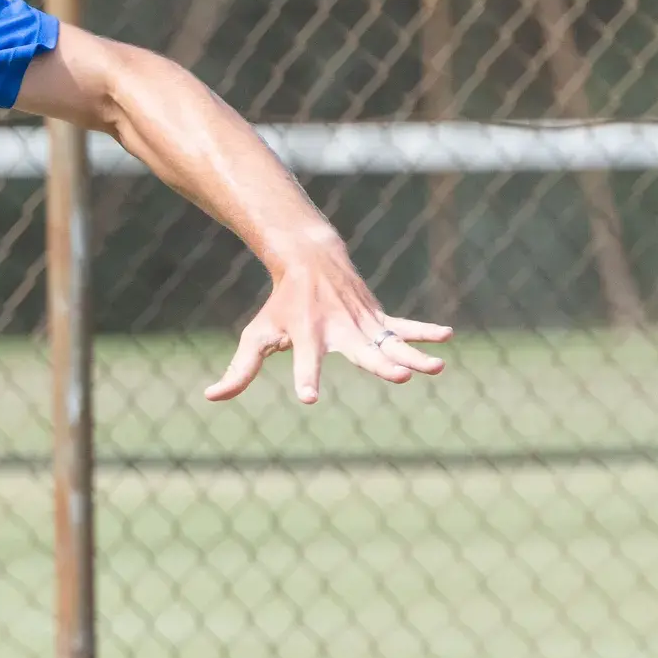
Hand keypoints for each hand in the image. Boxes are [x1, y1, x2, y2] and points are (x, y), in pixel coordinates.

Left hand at [204, 254, 450, 404]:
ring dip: (414, 353)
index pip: (305, 360)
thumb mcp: (257, 335)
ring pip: (391, 342)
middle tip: (399, 377)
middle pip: (362, 351)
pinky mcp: (378, 318)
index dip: (305, 378)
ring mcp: (363, 322)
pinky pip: (405, 326)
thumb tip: (210, 397)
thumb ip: (239, 370)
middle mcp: (339, 329)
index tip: (309, 398)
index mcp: (308, 334)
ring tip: (436, 367)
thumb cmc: (281, 306)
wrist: (310, 260)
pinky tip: (446, 337)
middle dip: (380, 365)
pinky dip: (425, 331)